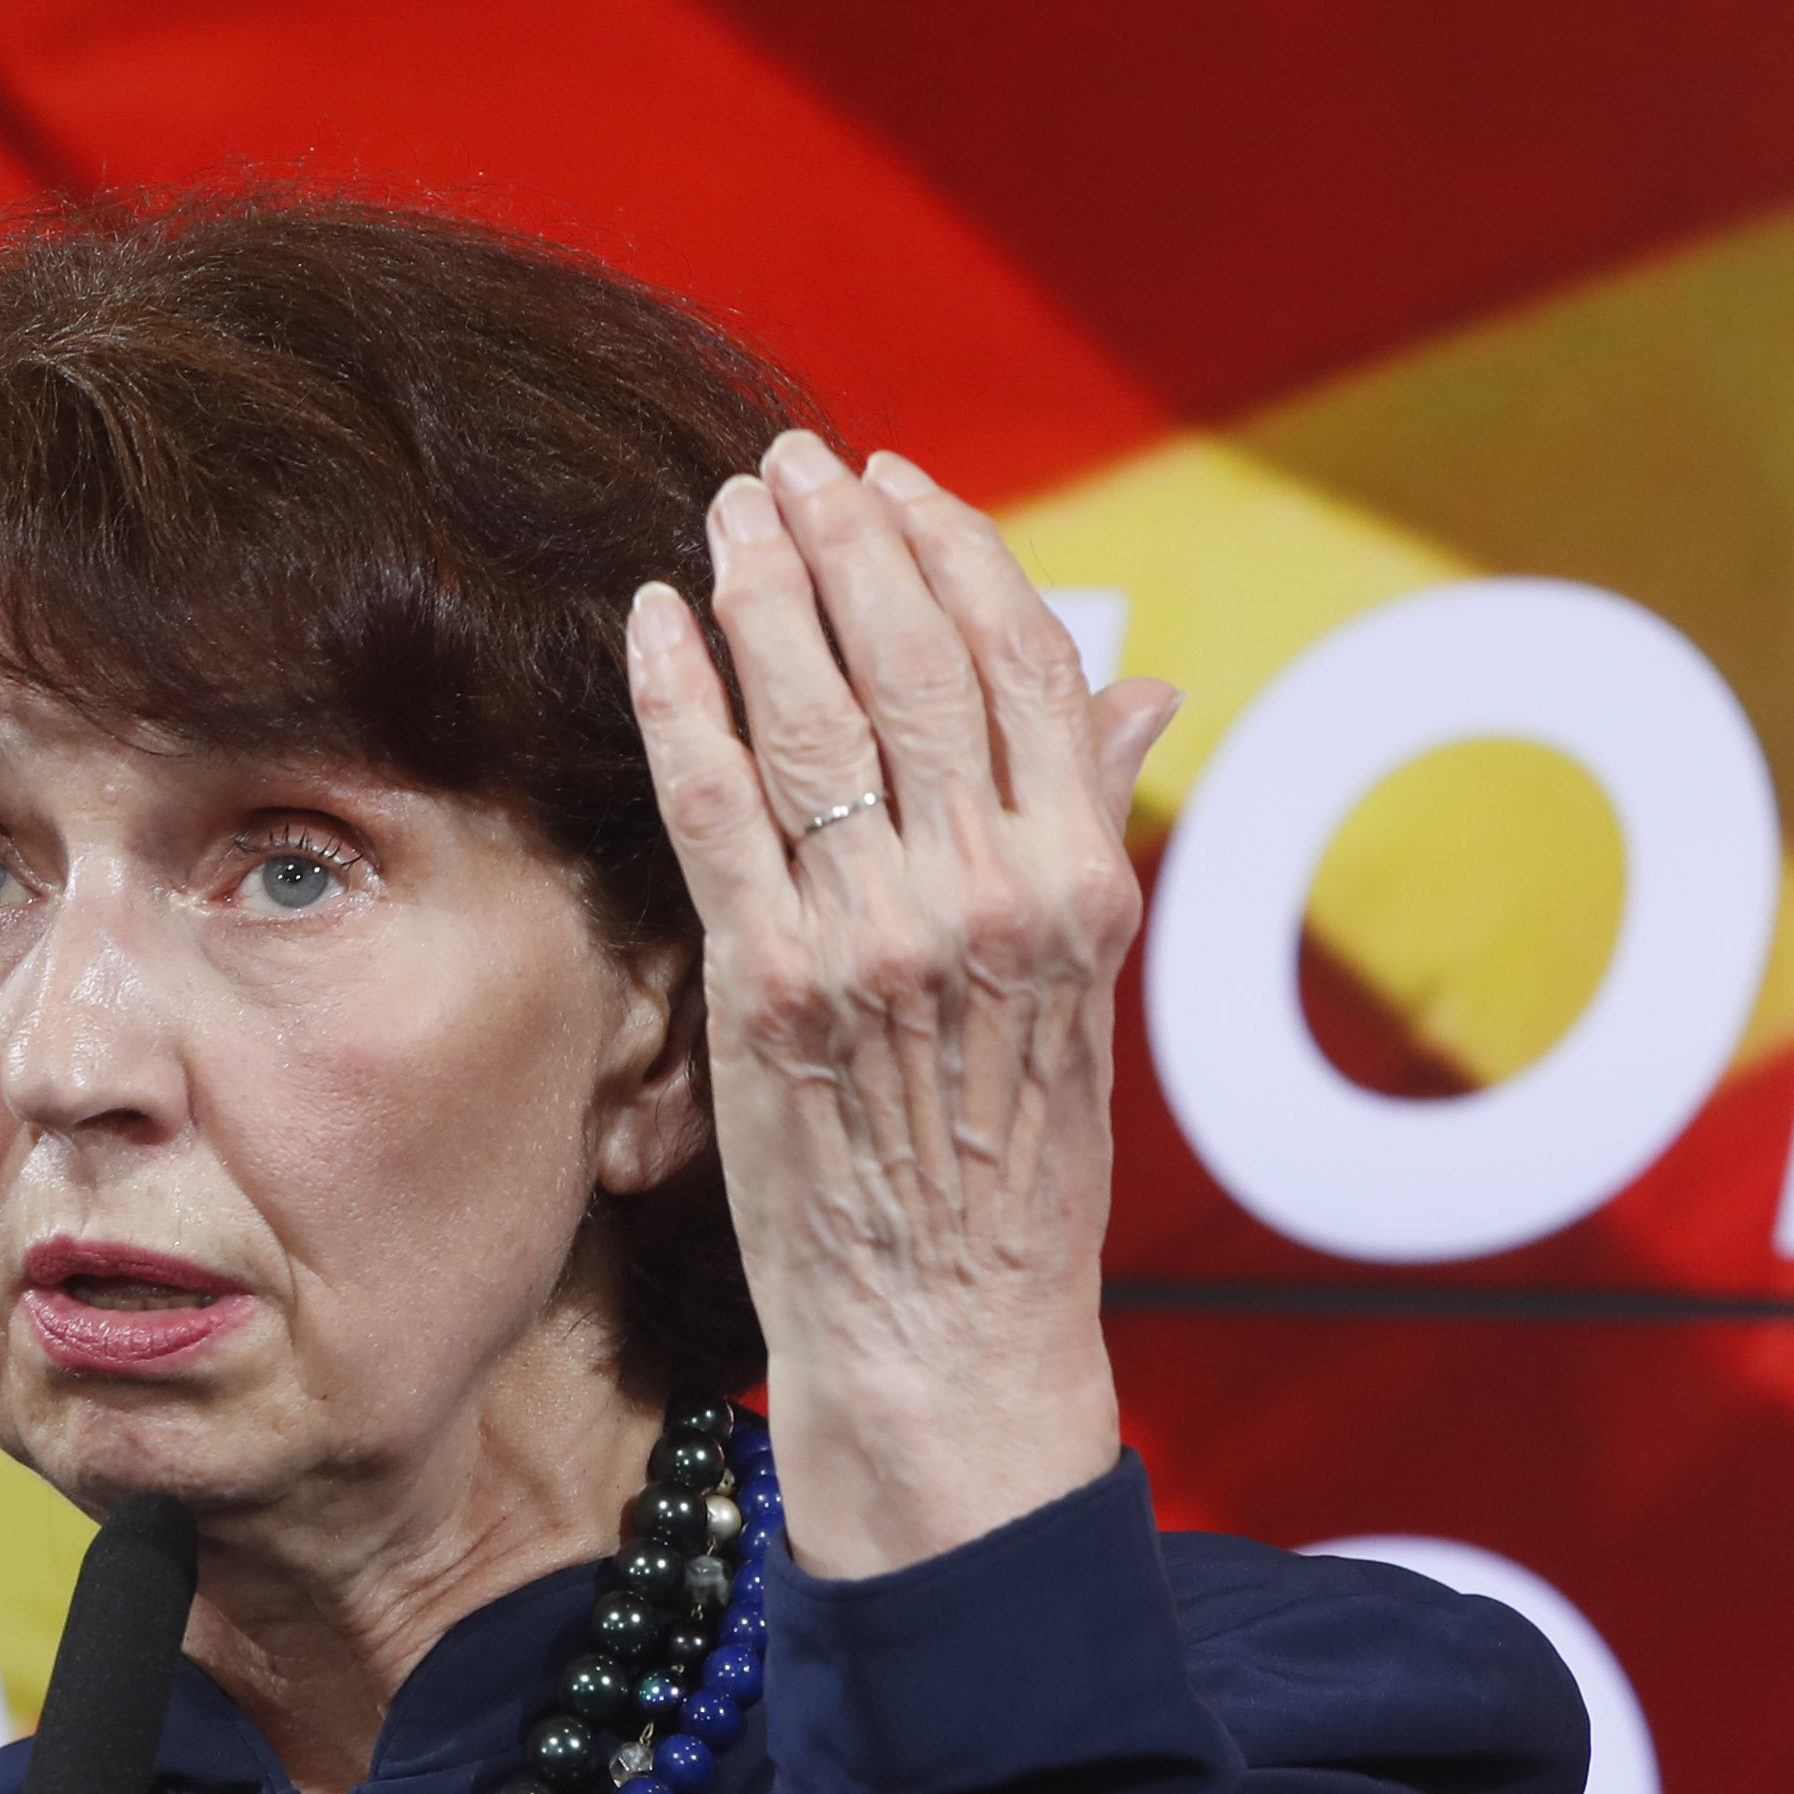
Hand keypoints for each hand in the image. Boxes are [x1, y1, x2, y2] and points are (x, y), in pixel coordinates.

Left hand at [623, 434, 1178, 1578]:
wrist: (950, 1333)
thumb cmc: (1011, 1167)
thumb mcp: (1084, 991)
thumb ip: (1091, 823)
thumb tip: (1137, 683)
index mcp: (1081, 884)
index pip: (1025, 663)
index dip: (955, 551)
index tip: (898, 482)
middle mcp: (989, 896)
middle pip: (914, 661)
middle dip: (846, 537)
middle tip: (789, 460)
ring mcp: (877, 941)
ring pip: (814, 714)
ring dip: (761, 590)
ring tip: (724, 510)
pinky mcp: (771, 990)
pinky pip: (716, 807)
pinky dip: (683, 700)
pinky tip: (655, 622)